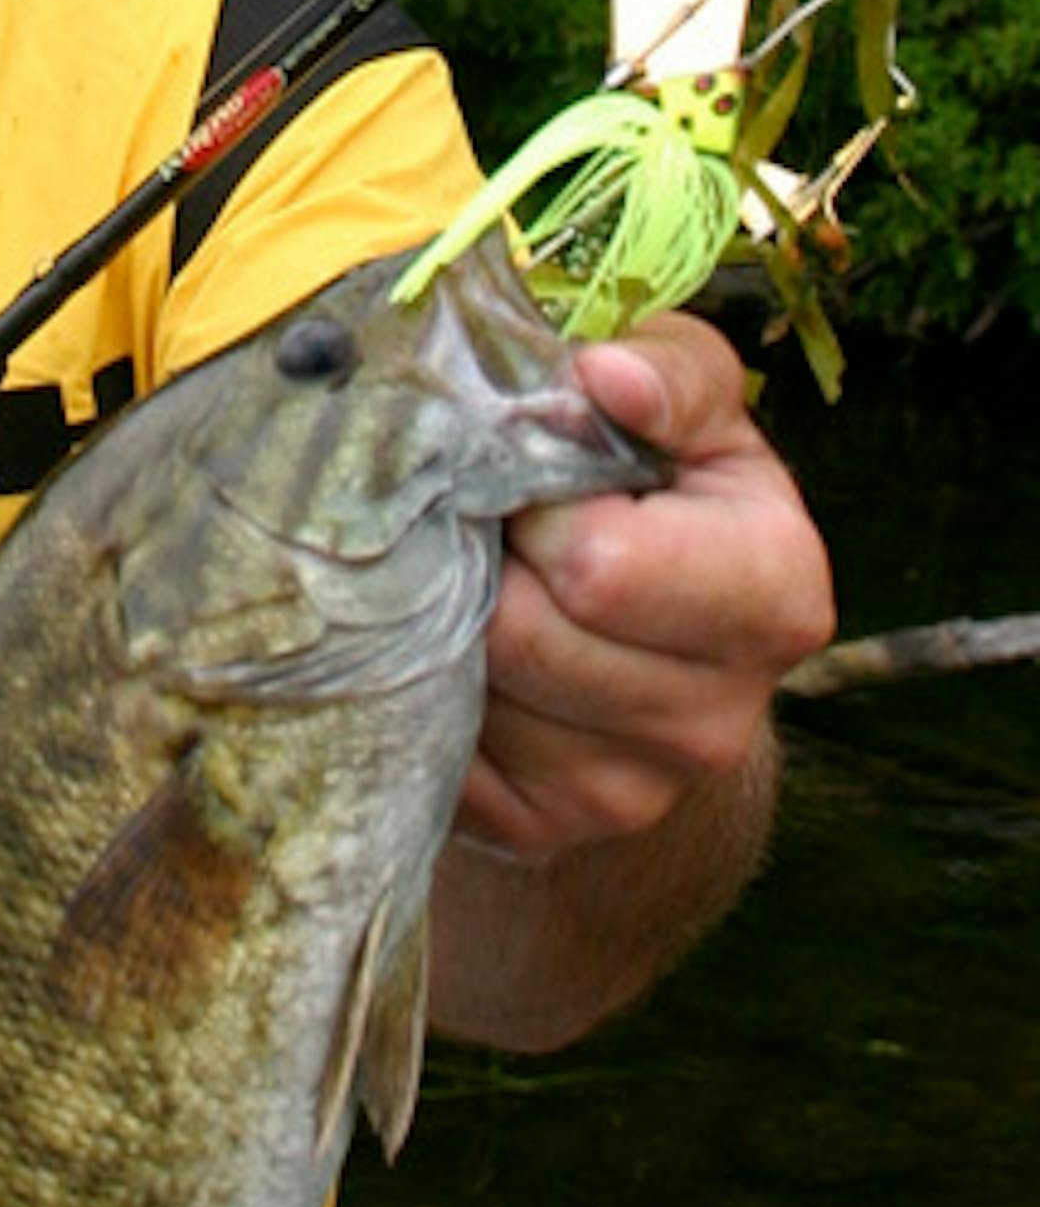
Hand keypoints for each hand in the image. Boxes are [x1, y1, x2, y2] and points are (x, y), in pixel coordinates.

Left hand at [454, 312, 834, 860]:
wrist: (650, 643)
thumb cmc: (667, 494)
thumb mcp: (694, 410)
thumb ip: (668, 374)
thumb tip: (604, 375)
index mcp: (776, 599)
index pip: (602, 568)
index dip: (538, 509)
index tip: (533, 483)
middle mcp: (718, 720)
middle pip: (522, 636)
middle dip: (484, 567)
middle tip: (487, 531)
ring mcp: (630, 793)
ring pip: (473, 696)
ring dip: (447, 627)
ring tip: (476, 584)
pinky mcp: (543, 832)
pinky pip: (437, 752)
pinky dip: (430, 692)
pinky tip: (459, 650)